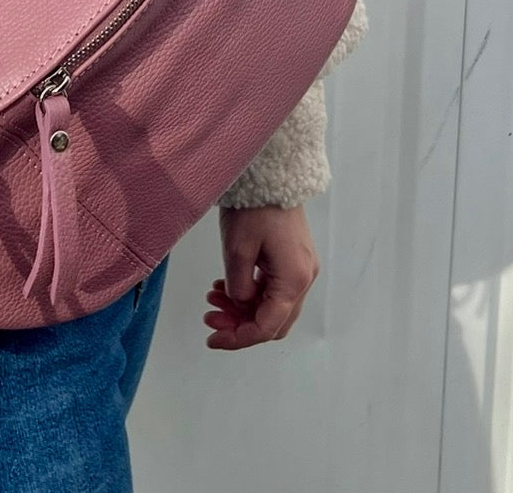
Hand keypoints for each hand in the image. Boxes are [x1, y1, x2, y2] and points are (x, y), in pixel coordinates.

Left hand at [204, 203, 319, 348]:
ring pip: (271, 306)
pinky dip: (249, 293)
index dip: (238, 338)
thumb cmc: (254, 207)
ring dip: (242, 309)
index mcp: (293, 280)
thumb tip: (239, 305)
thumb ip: (238, 286)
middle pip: (273, 321)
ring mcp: (300, 269)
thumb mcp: (237, 249)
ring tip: (212, 298)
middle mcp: (303, 279)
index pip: (267, 326)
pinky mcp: (292, 259)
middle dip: (240, 325)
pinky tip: (225, 286)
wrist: (272, 173)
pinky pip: (272, 289)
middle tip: (209, 317)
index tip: (212, 339)